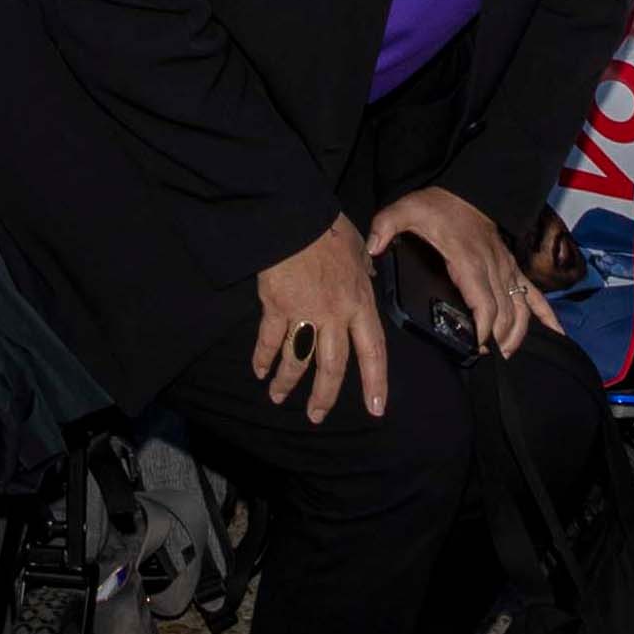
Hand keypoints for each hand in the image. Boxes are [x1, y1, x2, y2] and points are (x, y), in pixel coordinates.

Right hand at [252, 217, 387, 422]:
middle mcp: (335, 315)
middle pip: (332, 367)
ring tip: (278, 398)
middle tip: (316, 416)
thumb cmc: (330, 228)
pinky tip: (259, 371)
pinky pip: (270, 340)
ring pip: (299, 360)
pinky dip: (263, 358)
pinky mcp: (276, 307)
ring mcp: (305, 313)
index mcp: (360, 302)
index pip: (373, 350)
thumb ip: (365, 267)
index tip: (375, 408)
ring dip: (287, 383)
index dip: (375, 382)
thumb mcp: (360, 247)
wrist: (295, 218)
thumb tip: (370, 272)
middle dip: (324, 396)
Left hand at [369, 181, 556, 356]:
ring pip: (521, 306)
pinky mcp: (512, 268)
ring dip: (519, 332)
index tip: (477, 347)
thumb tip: (373, 248)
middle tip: (490, 360)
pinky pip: (534, 292)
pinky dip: (546, 314)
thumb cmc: (436, 207)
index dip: (484, 328)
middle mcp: (492, 268)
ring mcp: (506, 268)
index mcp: (469, 260)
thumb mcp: (405, 210)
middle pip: (505, 311)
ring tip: (508, 354)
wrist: (465, 192)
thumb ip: (386, 227)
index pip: (484, 302)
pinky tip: (556, 333)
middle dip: (500, 339)